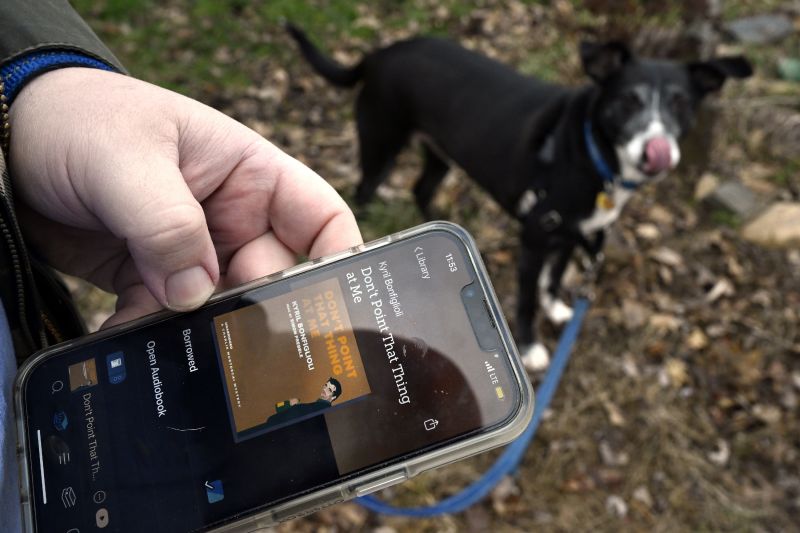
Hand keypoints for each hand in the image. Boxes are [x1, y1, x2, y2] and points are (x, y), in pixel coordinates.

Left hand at [9, 68, 360, 326]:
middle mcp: (232, 217)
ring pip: (219, 307)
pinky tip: (132, 342)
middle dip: (253, 312)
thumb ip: (167, 224)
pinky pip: (168, 319)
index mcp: (250, 175)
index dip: (340, 261)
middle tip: (232, 343)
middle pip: (272, 278)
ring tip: (173, 346)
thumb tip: (194, 296)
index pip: (319, 220)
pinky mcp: (153, 278)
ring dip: (199, 332)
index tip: (336, 307)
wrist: (8, 140)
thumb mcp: (127, 159)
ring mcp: (193, 251)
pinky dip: (153, 335)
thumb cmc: (78, 120)